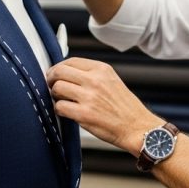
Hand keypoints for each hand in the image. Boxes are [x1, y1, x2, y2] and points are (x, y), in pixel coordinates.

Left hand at [47, 57, 162, 154]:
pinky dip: (59, 110)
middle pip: (59, 71)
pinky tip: (66, 112)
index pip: (71, 61)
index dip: (59, 67)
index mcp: (102, 69)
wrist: (137, 127)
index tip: (56, 74)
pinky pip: (59, 107)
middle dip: (51, 79)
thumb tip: (67, 74)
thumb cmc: (125, 108)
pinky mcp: (84, 114)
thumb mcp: (112, 81)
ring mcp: (89, 97)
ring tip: (62, 100)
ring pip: (57, 88)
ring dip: (55, 95)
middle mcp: (95, 80)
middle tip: (51, 86)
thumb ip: (92, 75)